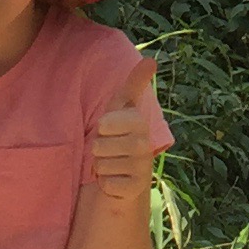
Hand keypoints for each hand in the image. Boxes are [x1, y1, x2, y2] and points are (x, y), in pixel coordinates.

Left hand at [88, 66, 160, 206]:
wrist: (126, 172)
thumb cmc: (117, 135)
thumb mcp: (120, 107)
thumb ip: (134, 83)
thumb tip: (151, 59)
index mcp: (139, 122)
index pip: (105, 123)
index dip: (101, 127)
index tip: (107, 128)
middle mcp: (144, 145)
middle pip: (98, 144)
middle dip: (97, 148)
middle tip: (108, 148)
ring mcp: (142, 168)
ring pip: (101, 165)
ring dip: (100, 166)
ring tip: (111, 163)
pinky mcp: (136, 188)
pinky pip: (107, 184)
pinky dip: (105, 183)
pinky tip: (115, 180)